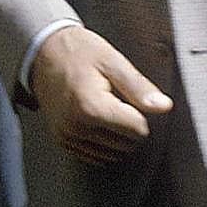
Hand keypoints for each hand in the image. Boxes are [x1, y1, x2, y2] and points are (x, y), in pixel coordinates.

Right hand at [31, 26, 172, 164]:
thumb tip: (164, 106)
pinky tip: (93, 119)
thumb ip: (138, 86)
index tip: (123, 95)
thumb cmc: (78, 51)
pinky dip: (100, 142)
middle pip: (126, 144)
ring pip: (112, 153)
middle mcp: (77, 126)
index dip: (137, 112)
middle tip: (112, 99)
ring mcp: (68, 135)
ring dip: (114, 135)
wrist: (42, 50)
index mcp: (92, 107)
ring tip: (101, 107)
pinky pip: (94, 155)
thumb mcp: (111, 60)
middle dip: (127, 125)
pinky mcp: (62, 140)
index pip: (138, 130)